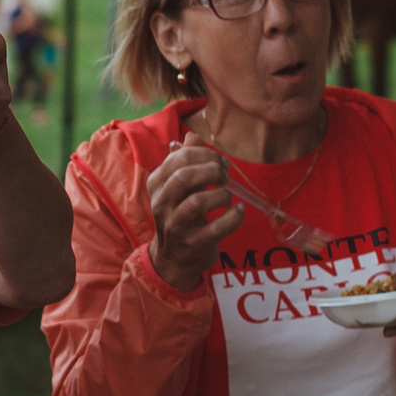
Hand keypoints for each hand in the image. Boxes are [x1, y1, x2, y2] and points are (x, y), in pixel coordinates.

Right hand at [145, 138, 244, 292]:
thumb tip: (193, 137)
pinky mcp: (194, 244)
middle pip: (184, 177)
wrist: (174, 258)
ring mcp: (176, 226)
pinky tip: (238, 211)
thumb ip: (185, 160)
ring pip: (198, 202)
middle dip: (212, 171)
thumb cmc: (180, 215)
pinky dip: (233, 217)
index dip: (205, 154)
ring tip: (227, 196)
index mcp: (157, 184)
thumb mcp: (177, 187)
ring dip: (221, 194)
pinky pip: (216, 228)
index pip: (179, 158)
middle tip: (225, 176)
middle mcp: (162, 204)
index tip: (220, 162)